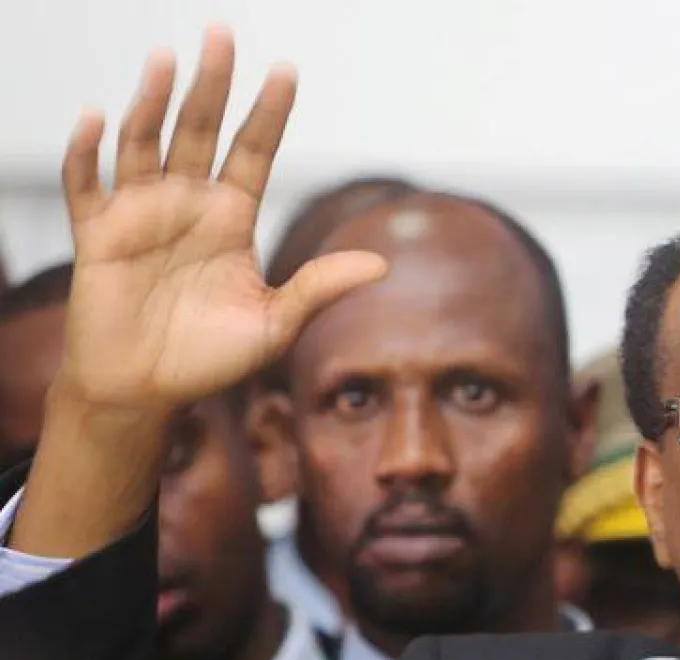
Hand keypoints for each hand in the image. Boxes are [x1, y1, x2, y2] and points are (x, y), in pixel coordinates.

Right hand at [55, 26, 385, 413]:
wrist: (146, 392)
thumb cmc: (210, 359)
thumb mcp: (275, 324)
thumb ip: (318, 289)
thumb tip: (381, 266)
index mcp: (231, 218)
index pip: (254, 151)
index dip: (268, 113)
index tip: (287, 71)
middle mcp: (186, 205)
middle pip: (199, 131)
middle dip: (211, 85)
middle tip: (221, 35)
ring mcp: (140, 215)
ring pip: (144, 143)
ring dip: (152, 102)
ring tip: (167, 60)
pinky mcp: (97, 236)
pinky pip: (86, 186)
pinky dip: (87, 152)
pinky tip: (97, 119)